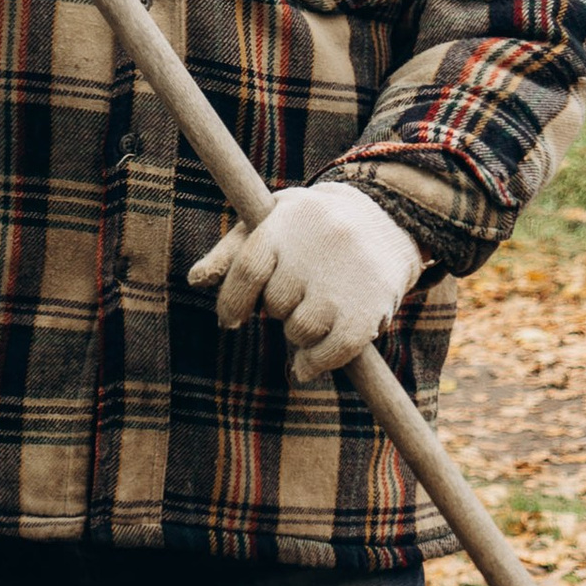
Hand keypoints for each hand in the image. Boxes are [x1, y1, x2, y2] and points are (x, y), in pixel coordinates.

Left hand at [190, 182, 422, 377]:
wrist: (389, 219)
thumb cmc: (313, 226)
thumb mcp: (273, 223)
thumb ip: (232, 252)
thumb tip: (196, 280)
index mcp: (286, 224)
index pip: (248, 271)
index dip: (233, 302)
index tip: (231, 320)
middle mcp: (315, 249)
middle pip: (276, 304)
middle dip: (279, 309)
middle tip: (298, 295)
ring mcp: (344, 281)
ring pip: (300, 330)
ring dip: (300, 334)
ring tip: (316, 312)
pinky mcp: (368, 310)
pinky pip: (332, 352)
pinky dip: (316, 364)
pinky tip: (308, 365)